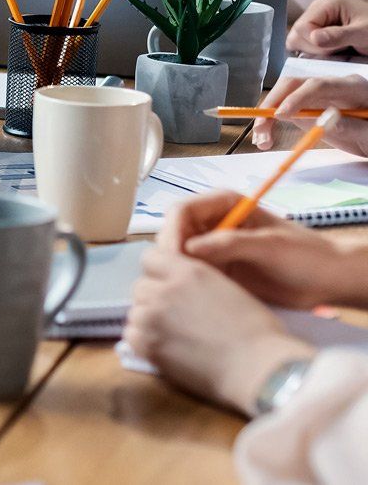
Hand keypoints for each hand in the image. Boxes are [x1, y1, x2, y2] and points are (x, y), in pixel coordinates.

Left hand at [123, 247, 313, 414]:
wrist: (258, 368)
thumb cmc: (257, 332)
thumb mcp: (228, 289)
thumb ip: (196, 282)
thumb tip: (181, 286)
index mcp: (188, 272)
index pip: (150, 258)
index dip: (158, 272)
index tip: (169, 284)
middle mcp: (165, 290)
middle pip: (140, 286)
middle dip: (154, 297)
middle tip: (175, 315)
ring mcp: (152, 318)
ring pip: (135, 312)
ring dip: (148, 320)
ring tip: (173, 334)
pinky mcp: (148, 345)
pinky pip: (132, 336)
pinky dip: (143, 341)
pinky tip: (165, 348)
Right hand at [160, 190, 365, 308]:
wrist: (330, 281)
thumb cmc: (306, 256)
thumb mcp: (268, 246)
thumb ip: (228, 244)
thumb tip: (189, 249)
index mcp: (223, 205)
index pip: (181, 211)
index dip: (171, 232)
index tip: (173, 257)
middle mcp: (214, 223)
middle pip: (174, 233)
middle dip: (170, 253)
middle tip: (173, 278)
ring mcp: (214, 248)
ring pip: (180, 256)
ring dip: (177, 270)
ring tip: (183, 290)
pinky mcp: (218, 270)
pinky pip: (192, 274)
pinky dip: (188, 283)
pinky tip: (192, 296)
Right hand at [252, 75, 367, 154]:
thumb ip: (353, 126)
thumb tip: (324, 120)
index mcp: (352, 87)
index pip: (318, 85)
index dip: (297, 98)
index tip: (281, 115)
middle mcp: (332, 86)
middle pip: (294, 84)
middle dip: (272, 104)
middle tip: (262, 128)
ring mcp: (318, 96)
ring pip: (284, 96)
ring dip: (267, 116)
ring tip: (262, 140)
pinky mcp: (309, 107)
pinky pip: (285, 110)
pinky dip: (271, 123)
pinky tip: (265, 137)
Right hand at [288, 0, 367, 55]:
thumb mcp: (364, 33)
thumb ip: (339, 36)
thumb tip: (314, 38)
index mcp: (327, 2)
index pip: (302, 27)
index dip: (314, 43)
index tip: (337, 48)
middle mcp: (318, 7)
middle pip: (296, 33)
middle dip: (314, 47)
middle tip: (338, 49)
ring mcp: (316, 17)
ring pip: (297, 39)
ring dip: (315, 50)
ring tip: (338, 48)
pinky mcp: (316, 27)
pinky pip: (303, 42)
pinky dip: (314, 50)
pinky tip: (331, 50)